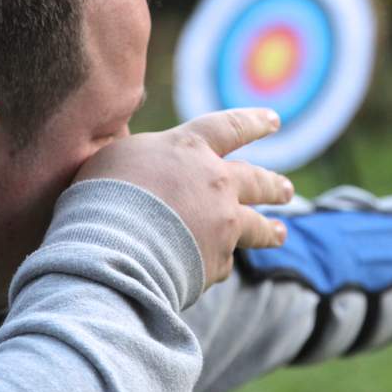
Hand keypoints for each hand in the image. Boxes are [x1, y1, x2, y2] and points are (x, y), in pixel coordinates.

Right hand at [74, 108, 293, 286]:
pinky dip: (210, 264)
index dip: (252, 122)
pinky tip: (200, 270)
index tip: (274, 121)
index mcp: (191, 149)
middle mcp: (217, 183)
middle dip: (273, 184)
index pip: (230, 126)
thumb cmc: (104, 196)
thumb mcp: (119, 157)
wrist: (114, 246)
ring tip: (281, 234)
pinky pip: (219, 261)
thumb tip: (149, 165)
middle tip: (287, 189)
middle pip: (256, 180)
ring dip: (270, 230)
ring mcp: (224, 222)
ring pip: (257, 226)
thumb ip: (146, 158)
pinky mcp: (219, 260)